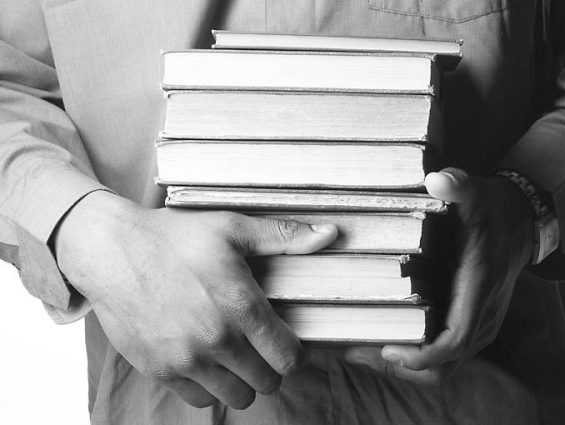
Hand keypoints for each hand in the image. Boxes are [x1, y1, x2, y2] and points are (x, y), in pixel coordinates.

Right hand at [53, 191, 336, 408]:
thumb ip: (283, 237)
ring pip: (237, 396)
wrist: (111, 250)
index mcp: (240, 304)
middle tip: (261, 346)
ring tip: (236, 355)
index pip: (289, 357)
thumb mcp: (232, 228)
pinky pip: (200, 400)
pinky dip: (209, 386)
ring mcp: (186, 359)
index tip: (287, 341)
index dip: (294, 352)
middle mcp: (216, 338)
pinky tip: (207, 360)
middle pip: (267, 381)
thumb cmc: (174, 237)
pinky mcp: (160, 370)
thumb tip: (330, 234)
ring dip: (243, 380)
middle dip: (271, 366)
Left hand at [345, 167, 533, 382]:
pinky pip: (447, 353)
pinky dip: (419, 356)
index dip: (423, 354)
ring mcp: (480, 323)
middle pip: (445, 365)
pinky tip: (388, 339)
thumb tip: (436, 180)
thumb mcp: (476, 193)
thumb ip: (457, 186)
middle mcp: (482, 315)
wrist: (523, 221)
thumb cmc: (494, 211)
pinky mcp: (474, 321)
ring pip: (446, 365)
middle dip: (403, 366)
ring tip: (363, 349)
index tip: (388, 348)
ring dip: (407, 364)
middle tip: (358, 352)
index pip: (455, 339)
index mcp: (478, 289)